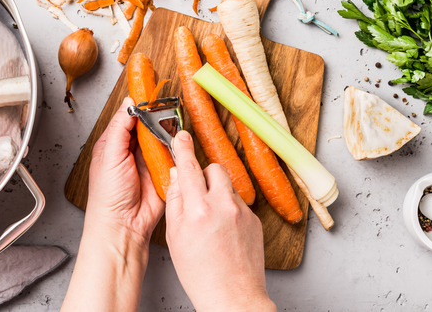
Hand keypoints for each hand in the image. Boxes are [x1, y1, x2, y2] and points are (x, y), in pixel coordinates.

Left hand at [86, 96, 164, 244]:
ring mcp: (149, 160)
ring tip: (172, 125)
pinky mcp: (164, 172)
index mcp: (114, 143)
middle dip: (157, 116)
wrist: (124, 225)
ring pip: (163, 137)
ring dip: (167, 133)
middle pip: (149, 124)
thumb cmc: (108, 196)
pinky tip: (177, 144)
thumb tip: (129, 103)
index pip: (129, 116)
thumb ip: (120, 128)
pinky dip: (177, 150)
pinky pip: (174, 155)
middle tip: (166, 105)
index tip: (150, 87)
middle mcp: (132, 150)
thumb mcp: (109, 155)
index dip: (139, 103)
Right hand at [165, 131, 274, 311]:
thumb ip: (175, 201)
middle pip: (214, 169)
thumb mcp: (175, 236)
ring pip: (228, 185)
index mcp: (198, 209)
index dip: (183, 148)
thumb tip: (177, 176)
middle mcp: (223, 205)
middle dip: (204, 176)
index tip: (181, 136)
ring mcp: (242, 212)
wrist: (232, 297)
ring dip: (218, 193)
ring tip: (210, 219)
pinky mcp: (256, 220)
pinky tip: (224, 231)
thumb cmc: (200, 273)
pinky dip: (230, 209)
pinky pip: (239, 202)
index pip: (189, 167)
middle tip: (196, 196)